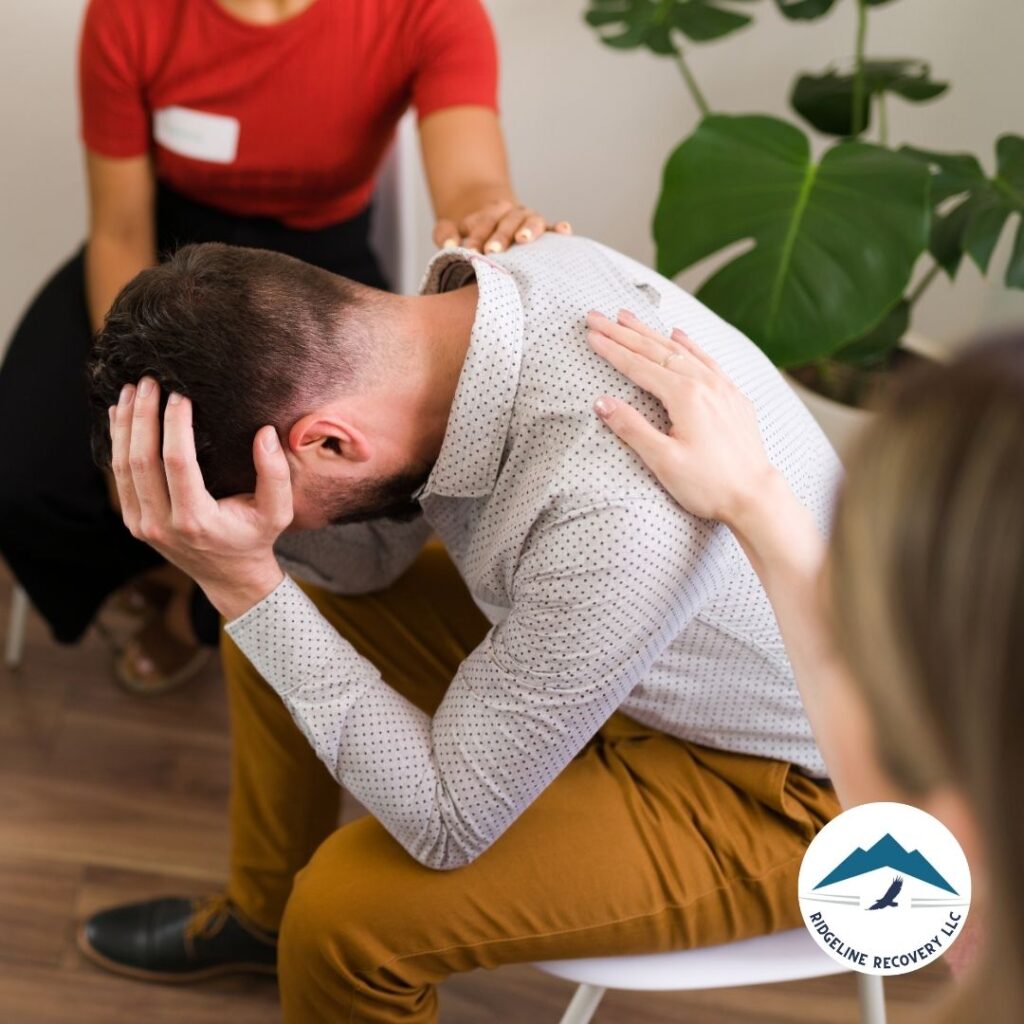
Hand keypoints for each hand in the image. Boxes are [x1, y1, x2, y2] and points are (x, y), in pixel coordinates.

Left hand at [109, 377, 291, 619]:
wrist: (230, 577)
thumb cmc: (255, 539)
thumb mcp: (278, 511)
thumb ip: (276, 474)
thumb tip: (265, 433)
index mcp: (196, 520)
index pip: (177, 462)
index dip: (175, 424)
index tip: (181, 395)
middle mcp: (162, 524)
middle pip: (141, 460)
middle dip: (144, 416)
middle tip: (150, 381)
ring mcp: (142, 525)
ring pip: (122, 467)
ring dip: (125, 425)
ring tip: (132, 391)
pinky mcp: (134, 522)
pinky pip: (119, 477)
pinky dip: (117, 444)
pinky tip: (121, 417)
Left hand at [433, 200, 571, 253]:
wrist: (494, 224)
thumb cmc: (472, 236)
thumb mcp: (452, 231)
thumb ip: (446, 235)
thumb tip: (450, 246)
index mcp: (491, 212)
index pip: (484, 223)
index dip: (477, 236)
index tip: (470, 251)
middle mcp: (513, 213)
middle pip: (508, 222)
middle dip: (500, 236)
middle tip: (492, 251)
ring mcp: (530, 221)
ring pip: (532, 221)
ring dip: (528, 230)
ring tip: (523, 241)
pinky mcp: (545, 231)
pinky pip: (554, 228)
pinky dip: (559, 228)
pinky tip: (564, 231)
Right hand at [587, 310, 778, 526]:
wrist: (755, 496)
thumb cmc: (709, 484)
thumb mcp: (663, 461)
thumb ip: (631, 428)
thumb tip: (601, 402)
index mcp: (685, 396)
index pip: (638, 366)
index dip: (611, 350)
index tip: (590, 335)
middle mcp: (704, 383)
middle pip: (655, 350)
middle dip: (623, 333)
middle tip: (597, 316)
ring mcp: (722, 387)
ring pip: (679, 350)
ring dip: (650, 333)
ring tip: (627, 316)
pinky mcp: (733, 397)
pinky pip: (705, 359)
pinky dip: (688, 344)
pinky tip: (678, 334)